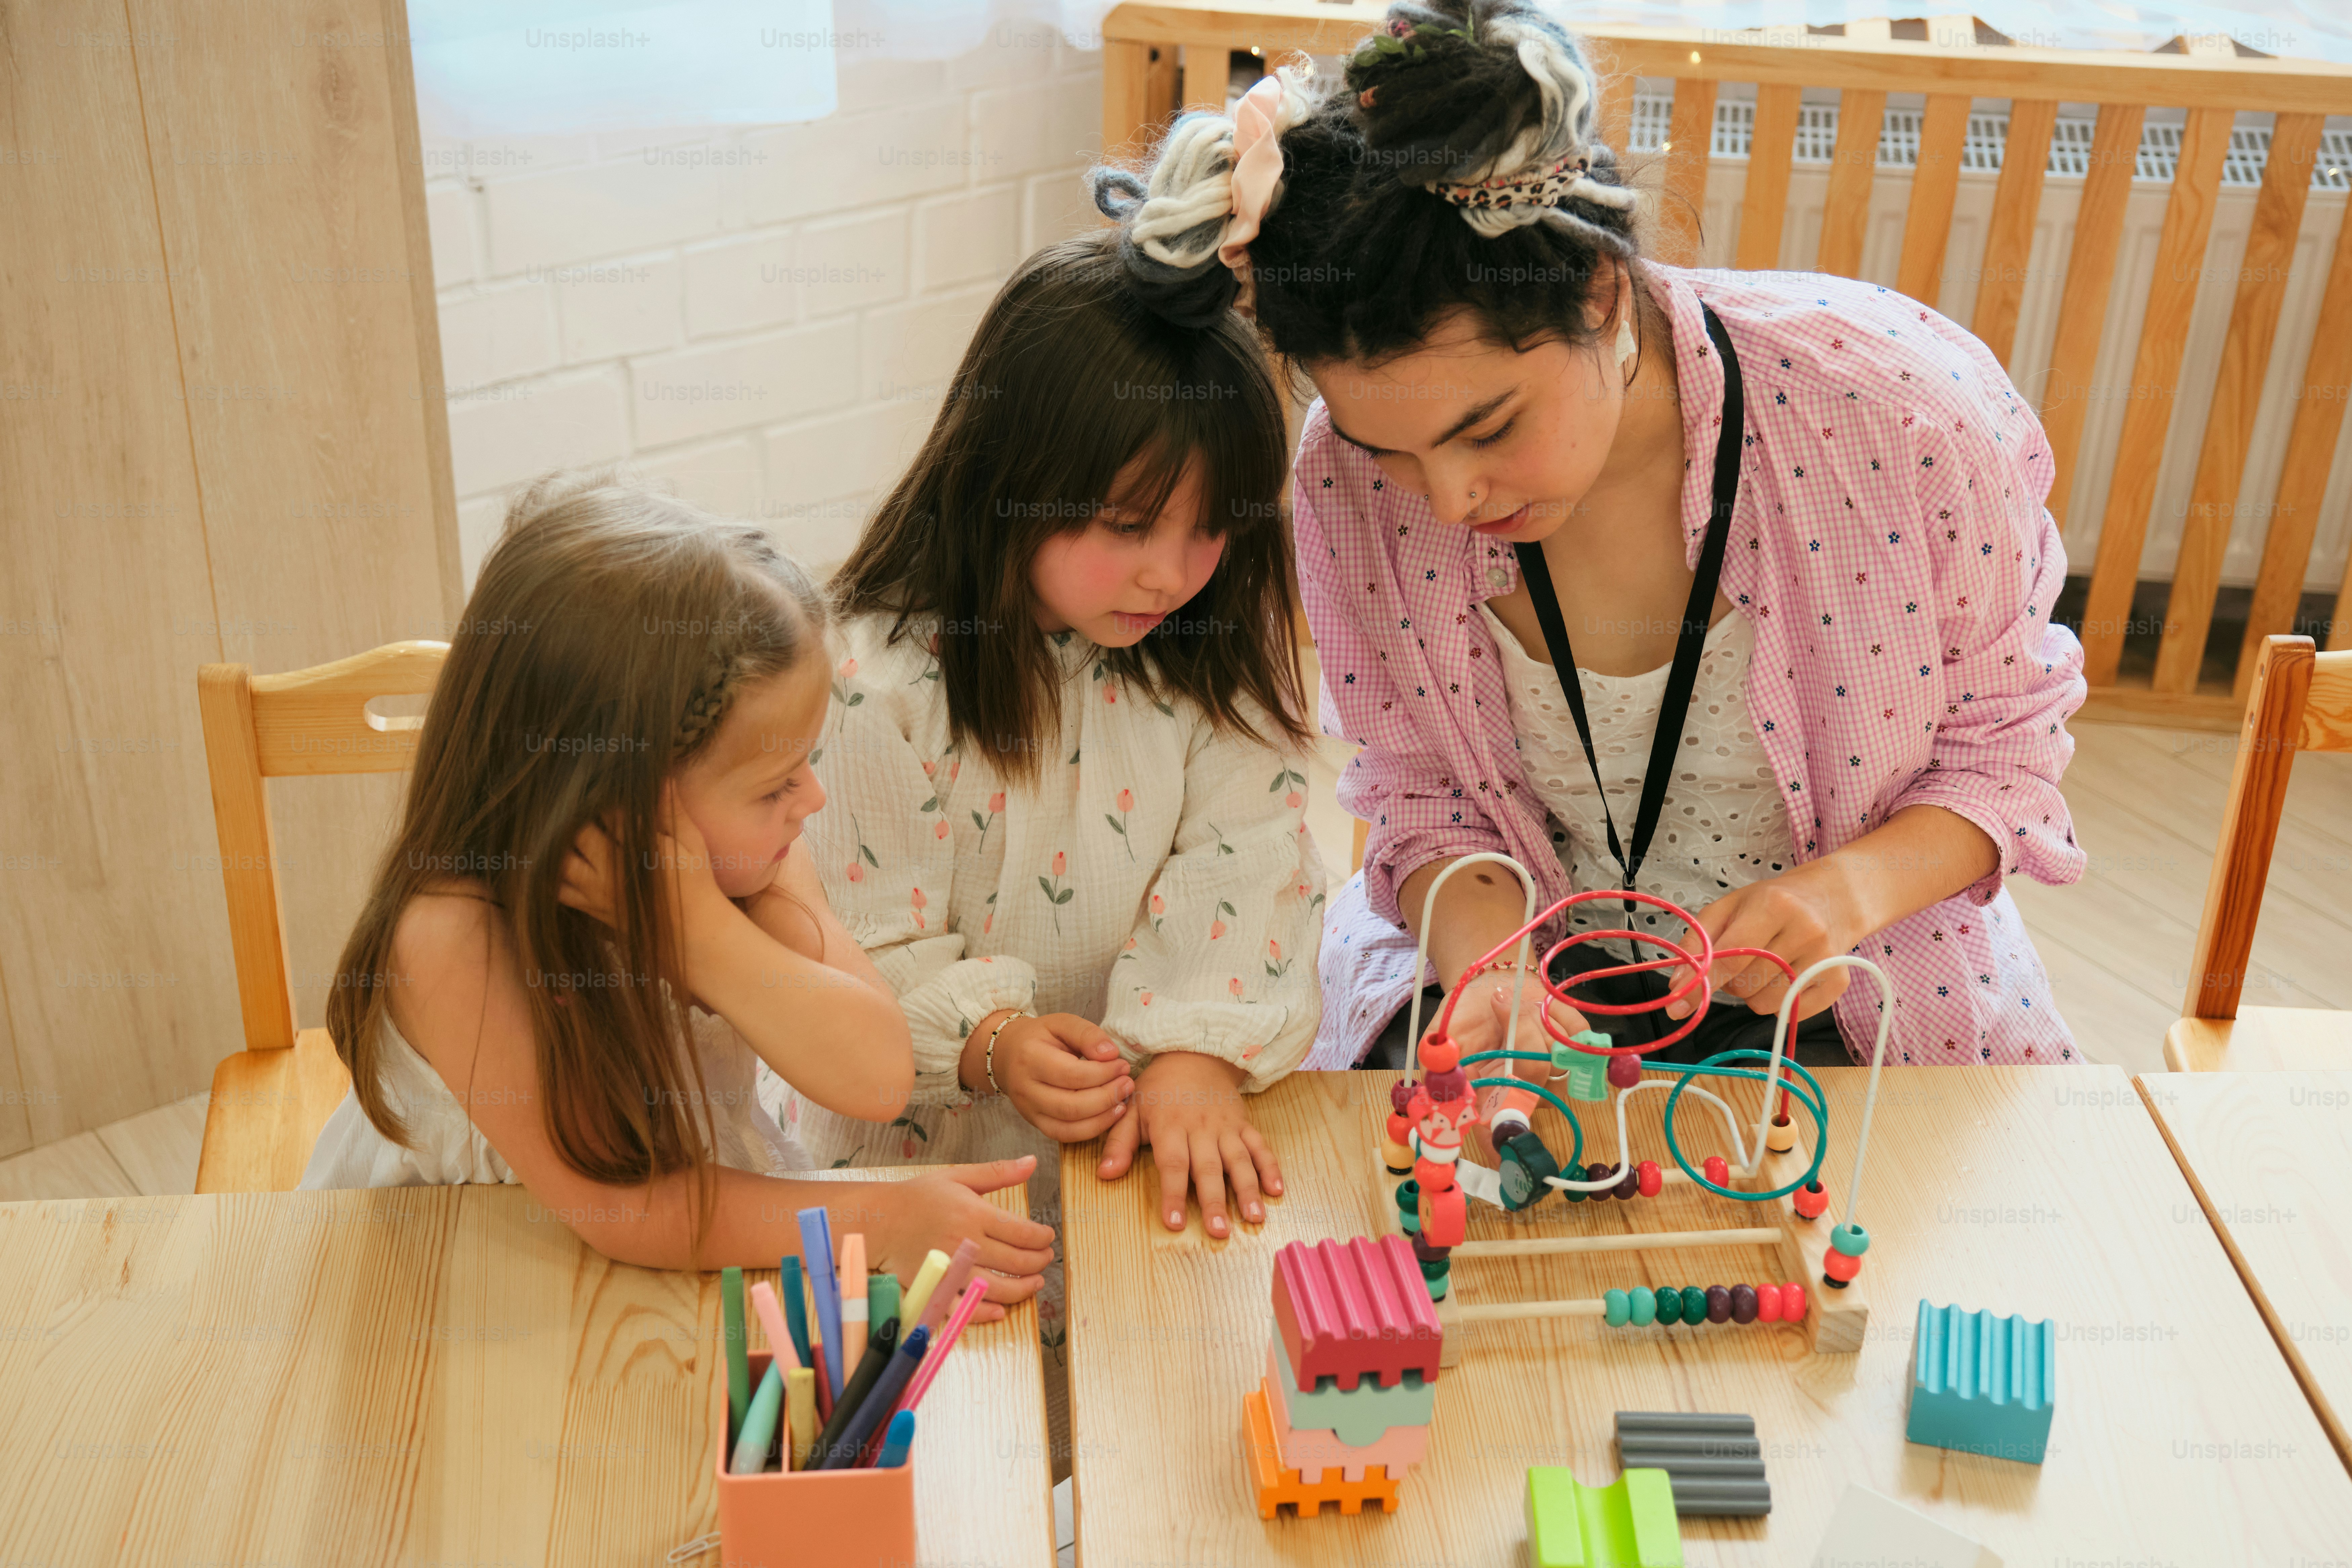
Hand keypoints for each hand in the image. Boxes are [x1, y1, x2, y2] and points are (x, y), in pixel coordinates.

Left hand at [556, 783, 734, 951]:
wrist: (691, 933)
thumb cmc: (695, 883)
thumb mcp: (691, 843)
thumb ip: (671, 810)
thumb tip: (659, 776)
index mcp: (638, 853)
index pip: (609, 813)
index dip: (601, 792)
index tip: (597, 777)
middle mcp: (611, 873)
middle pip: (575, 833)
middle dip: (574, 812)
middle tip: (573, 795)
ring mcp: (596, 892)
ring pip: (558, 862)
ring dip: (555, 841)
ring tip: (556, 821)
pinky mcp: (590, 907)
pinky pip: (557, 890)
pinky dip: (547, 873)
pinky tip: (549, 856)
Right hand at [862, 1156, 1056, 1324]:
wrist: (879, 1220)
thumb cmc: (918, 1196)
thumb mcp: (958, 1176)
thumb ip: (997, 1172)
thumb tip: (1032, 1162)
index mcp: (974, 1214)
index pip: (1022, 1232)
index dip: (1042, 1238)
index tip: (1048, 1237)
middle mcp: (965, 1243)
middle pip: (1015, 1262)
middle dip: (1038, 1262)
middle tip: (1045, 1259)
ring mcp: (951, 1269)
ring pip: (997, 1288)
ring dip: (1023, 1289)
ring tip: (1034, 1283)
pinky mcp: (936, 1287)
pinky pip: (964, 1308)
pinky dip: (985, 1312)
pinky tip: (1000, 1310)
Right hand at [965, 1012, 1133, 1140]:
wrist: (1008, 1053)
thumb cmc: (1040, 1037)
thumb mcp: (1062, 1023)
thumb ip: (1087, 1034)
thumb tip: (1111, 1053)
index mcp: (1030, 1057)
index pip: (1071, 1074)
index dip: (1103, 1073)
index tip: (1122, 1065)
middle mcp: (1025, 1088)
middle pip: (1071, 1105)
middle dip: (1106, 1097)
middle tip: (1127, 1083)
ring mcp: (1028, 1110)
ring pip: (1068, 1126)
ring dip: (1103, 1117)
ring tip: (1123, 1100)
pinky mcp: (1035, 1123)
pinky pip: (1064, 1136)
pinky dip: (1091, 1130)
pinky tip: (1110, 1115)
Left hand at [1096, 1052, 1282, 1238]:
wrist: (1193, 1054)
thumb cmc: (1158, 1089)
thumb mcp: (1131, 1109)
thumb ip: (1119, 1142)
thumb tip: (1105, 1175)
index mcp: (1170, 1125)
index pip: (1172, 1164)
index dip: (1173, 1194)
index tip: (1175, 1223)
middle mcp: (1201, 1128)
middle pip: (1209, 1168)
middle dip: (1215, 1201)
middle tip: (1219, 1231)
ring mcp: (1226, 1127)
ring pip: (1239, 1160)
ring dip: (1248, 1189)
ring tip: (1254, 1218)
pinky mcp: (1244, 1124)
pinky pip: (1260, 1146)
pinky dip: (1271, 1167)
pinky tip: (1277, 1190)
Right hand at [1443, 976, 1587, 1163]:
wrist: (1488, 983)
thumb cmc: (1463, 1015)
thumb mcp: (1441, 1037)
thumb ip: (1440, 1070)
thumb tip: (1444, 1098)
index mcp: (1491, 1094)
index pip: (1498, 1131)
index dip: (1503, 1145)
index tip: (1503, 1157)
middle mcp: (1524, 1088)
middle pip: (1534, 1078)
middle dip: (1519, 1036)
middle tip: (1497, 1003)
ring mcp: (1552, 1067)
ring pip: (1556, 1054)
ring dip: (1531, 1019)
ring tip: (1509, 1002)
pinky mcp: (1574, 1044)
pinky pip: (1578, 1034)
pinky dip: (1558, 1014)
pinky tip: (1537, 1005)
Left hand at [1663, 862, 1856, 1021]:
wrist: (1834, 897)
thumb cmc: (1774, 901)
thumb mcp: (1730, 906)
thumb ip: (1699, 940)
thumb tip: (1678, 983)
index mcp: (1774, 906)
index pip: (1730, 957)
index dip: (1701, 984)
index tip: (1676, 1006)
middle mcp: (1805, 931)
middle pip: (1746, 984)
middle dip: (1731, 981)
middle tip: (1742, 960)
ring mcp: (1825, 959)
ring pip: (1766, 1004)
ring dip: (1753, 993)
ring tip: (1766, 965)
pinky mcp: (1839, 982)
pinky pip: (1791, 1013)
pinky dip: (1779, 1001)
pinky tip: (1786, 976)